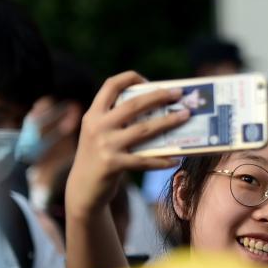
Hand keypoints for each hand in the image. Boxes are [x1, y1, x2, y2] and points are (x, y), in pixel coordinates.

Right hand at [66, 71, 190, 215]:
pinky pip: (144, 160)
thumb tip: (156, 111)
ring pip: (144, 129)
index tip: (149, 81)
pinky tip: (175, 159)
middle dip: (158, 96)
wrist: (82, 190)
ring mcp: (105, 145)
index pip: (110, 85)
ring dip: (168, 122)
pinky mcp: (113, 165)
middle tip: (178, 93)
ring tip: (185, 116)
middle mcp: (97, 126)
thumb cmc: (99, 159)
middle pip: (133, 105)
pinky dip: (161, 160)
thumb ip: (117, 122)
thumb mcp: (100, 135)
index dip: (130, 78)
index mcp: (94, 114)